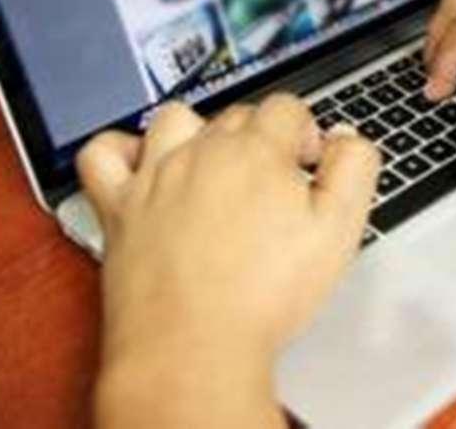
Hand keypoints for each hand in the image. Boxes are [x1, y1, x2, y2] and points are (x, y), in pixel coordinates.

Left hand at [77, 95, 378, 428]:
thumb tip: (345, 137)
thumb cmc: (264, 295)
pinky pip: (102, 154)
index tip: (309, 169)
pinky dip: (120, 150)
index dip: (305, 134)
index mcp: (257, 151)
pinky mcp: (118, 208)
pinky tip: (143, 168)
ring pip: (175, 120)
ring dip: (198, 133)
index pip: (286, 108)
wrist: (194, 347)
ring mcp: (155, 177)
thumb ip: (353, 168)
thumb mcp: (339, 230)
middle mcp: (202, 152)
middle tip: (275, 190)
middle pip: (237, 115)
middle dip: (263, 140)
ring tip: (214, 170)